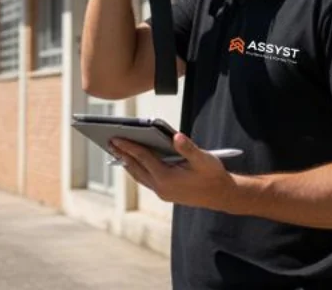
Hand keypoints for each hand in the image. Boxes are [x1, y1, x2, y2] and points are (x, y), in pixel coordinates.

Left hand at [109, 133, 236, 212]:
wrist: (222, 195)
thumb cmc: (213, 175)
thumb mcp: (204, 159)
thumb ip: (188, 148)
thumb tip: (176, 137)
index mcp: (166, 178)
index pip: (143, 158)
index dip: (129, 146)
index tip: (116, 137)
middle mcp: (161, 187)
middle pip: (136, 168)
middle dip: (122, 154)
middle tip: (109, 141)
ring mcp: (162, 192)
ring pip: (139, 175)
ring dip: (127, 163)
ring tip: (116, 151)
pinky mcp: (165, 193)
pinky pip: (145, 179)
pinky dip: (137, 169)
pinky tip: (134, 162)